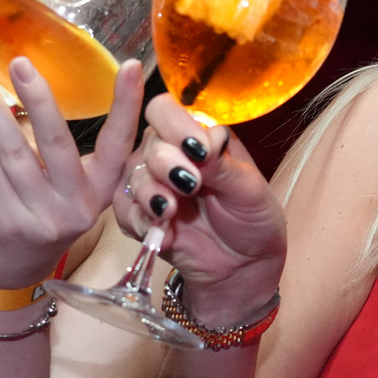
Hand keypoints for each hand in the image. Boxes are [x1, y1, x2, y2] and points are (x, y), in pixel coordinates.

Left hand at [0, 57, 145, 287]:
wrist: (13, 268)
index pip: (118, 143)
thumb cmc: (43, 213)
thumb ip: (60, 149)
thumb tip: (35, 88)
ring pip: (15, 152)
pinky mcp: (10, 222)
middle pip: (57, 143)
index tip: (131, 65)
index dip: (126, 104)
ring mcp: (43, 217)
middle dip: (38, 98)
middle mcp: (78, 206)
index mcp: (100, 190)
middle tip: (21, 63)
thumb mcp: (67, 186)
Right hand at [114, 94, 285, 326]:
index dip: (175, 125)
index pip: (165, 110)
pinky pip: (124, 213)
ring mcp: (151, 185)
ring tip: (171, 211)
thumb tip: (205, 139)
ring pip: (133, 177)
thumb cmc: (252, 218)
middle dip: (166, 162)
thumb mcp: (249, 188)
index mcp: (195, 135)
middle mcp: (167, 154)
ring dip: (151, 193)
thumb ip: (223, 163)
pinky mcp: (139, 217)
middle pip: (148, 142)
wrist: (244, 267)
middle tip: (191, 184)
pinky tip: (164, 234)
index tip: (197, 150)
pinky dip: (143, 223)